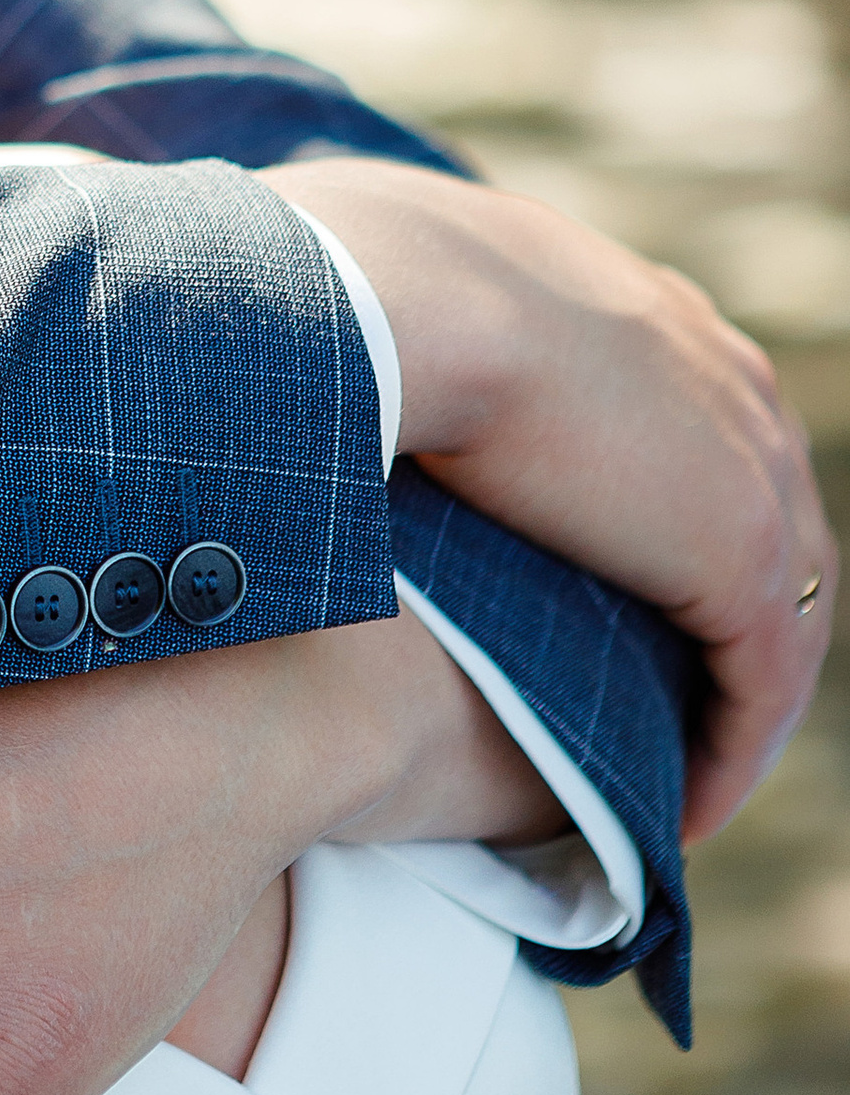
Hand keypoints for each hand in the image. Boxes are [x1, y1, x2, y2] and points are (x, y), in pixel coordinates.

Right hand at [268, 157, 836, 834]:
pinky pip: (762, 684)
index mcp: (648, 312)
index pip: (700, 426)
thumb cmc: (356, 281)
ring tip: (680, 775)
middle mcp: (724, 380)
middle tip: (672, 698)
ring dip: (737, 701)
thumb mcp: (392, 281)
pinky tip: (686, 813)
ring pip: (782, 614)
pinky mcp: (741, 558)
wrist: (401, 299)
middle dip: (731, 613)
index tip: (612, 582)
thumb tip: (311, 318)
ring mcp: (751, 467)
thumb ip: (402, 314)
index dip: (666, 513)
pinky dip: (731, 752)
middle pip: (769, 519)